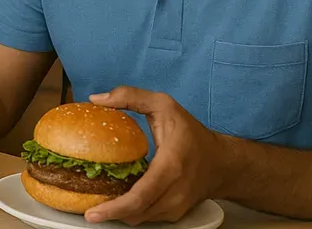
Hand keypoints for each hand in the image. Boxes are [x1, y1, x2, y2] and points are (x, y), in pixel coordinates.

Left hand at [85, 87, 226, 224]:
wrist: (223, 164)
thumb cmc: (192, 133)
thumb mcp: (163, 105)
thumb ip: (130, 96)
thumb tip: (97, 99)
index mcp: (171, 166)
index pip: (140, 196)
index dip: (115, 208)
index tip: (92, 213)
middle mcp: (175, 192)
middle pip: (136, 213)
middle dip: (110, 214)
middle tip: (88, 211)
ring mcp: (177, 207)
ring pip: (140, 219)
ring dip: (120, 214)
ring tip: (100, 203)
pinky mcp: (176, 214)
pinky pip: (148, 217)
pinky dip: (132, 212)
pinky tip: (118, 201)